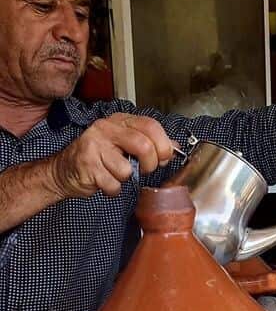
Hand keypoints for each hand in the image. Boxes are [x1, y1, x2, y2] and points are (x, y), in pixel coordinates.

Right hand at [48, 113, 173, 197]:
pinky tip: (103, 181)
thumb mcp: (125, 144)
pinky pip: (113, 184)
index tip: (164, 158)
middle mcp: (106, 128)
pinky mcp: (86, 165)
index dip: (163, 145)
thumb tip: (175, 148)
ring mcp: (94, 146)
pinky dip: (113, 189)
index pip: (151, 125)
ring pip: (127, 170)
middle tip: (145, 170)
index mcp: (120, 120)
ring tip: (114, 174)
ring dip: (125, 179)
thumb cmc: (99, 158)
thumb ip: (151, 143)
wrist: (65, 171)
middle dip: (150, 164)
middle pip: (143, 146)